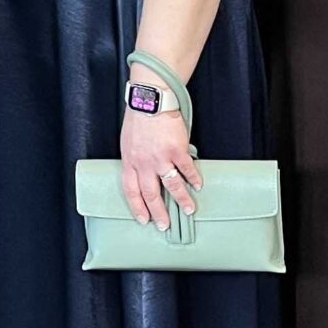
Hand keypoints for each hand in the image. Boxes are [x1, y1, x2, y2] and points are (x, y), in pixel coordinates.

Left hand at [118, 103, 201, 229]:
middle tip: (165, 225)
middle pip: (150, 194)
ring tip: (189, 210)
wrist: (150, 101)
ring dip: (181, 199)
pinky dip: (193, 178)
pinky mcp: (176, 150)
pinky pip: (186, 169)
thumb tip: (144, 174)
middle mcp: (144, 164)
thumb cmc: (139, 120)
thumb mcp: (128, 143)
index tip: (144, 220)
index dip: (137, 207)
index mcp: (130, 162)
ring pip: (171, 185)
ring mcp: (160, 157)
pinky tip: (198, 185)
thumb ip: (136, 161)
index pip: (131, 191)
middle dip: (158, 213)